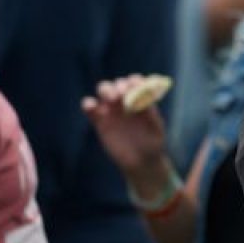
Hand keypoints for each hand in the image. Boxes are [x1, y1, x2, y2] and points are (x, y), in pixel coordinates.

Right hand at [82, 76, 174, 198]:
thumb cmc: (152, 143)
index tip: (136, 85)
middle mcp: (124, 100)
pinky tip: (92, 107)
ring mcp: (111, 109)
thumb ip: (150, 113)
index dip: (134, 81)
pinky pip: (89, 107)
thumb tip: (144, 97)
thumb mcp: (155, 128)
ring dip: (106, 90)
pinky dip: (88, 103)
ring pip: (103, 90)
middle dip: (119, 85)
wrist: (141, 161)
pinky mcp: (99, 120)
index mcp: (140, 98)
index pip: (135, 82)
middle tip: (122, 94)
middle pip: (117, 84)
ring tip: (112, 99)